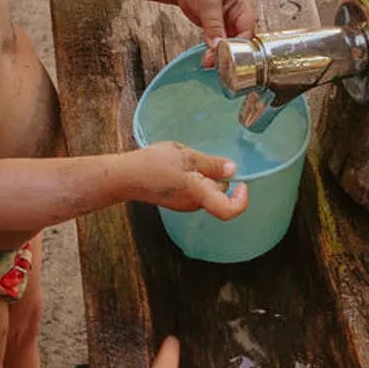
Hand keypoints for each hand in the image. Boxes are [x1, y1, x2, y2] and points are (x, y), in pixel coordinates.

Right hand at [132, 142, 248, 219]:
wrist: (126, 176)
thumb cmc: (153, 165)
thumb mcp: (186, 157)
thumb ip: (211, 164)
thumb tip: (233, 171)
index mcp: (199, 194)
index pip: (229, 210)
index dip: (241, 200)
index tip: (242, 184)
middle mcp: (194, 204)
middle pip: (219, 194)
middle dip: (219, 176)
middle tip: (205, 157)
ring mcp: (185, 203)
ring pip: (206, 190)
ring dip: (205, 175)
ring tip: (188, 159)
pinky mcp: (177, 199)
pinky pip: (194, 189)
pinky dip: (194, 177)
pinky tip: (180, 165)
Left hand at [174, 0, 257, 67]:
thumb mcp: (209, 2)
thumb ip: (214, 25)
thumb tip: (218, 45)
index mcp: (243, 5)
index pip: (248, 30)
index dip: (240, 45)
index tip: (228, 55)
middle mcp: (238, 15)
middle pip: (241, 40)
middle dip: (230, 52)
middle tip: (218, 63)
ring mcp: (228, 22)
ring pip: (230, 44)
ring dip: (221, 54)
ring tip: (210, 62)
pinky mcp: (217, 28)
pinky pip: (220, 43)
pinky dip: (214, 51)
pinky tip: (208, 58)